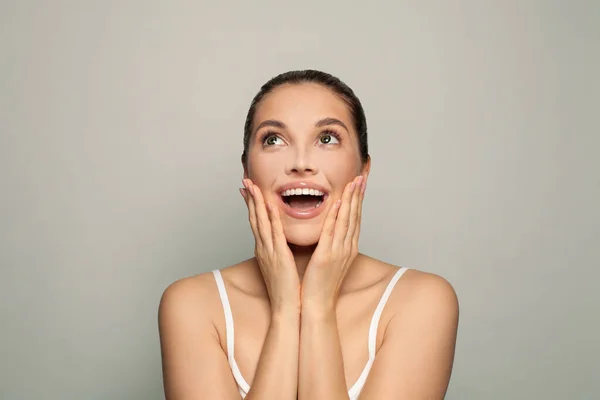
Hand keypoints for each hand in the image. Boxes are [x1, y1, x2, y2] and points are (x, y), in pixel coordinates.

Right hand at [240, 179, 300, 313]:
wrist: (286, 308)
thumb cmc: (286, 289)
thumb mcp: (280, 265)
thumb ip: (279, 251)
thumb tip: (281, 242)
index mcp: (264, 250)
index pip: (256, 223)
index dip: (252, 205)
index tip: (249, 190)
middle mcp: (263, 248)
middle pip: (254, 219)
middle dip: (250, 199)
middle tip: (245, 181)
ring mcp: (269, 252)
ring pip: (261, 222)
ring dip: (257, 203)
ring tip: (253, 187)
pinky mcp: (279, 256)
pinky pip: (274, 234)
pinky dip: (271, 218)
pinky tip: (270, 206)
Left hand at [300, 175, 366, 312]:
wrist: (317, 306)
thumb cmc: (320, 285)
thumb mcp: (329, 261)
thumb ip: (332, 245)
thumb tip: (331, 233)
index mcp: (347, 249)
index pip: (355, 220)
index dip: (358, 201)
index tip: (360, 185)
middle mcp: (347, 248)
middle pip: (355, 217)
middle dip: (358, 196)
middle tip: (361, 177)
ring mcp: (339, 252)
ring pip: (346, 221)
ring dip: (350, 201)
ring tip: (354, 183)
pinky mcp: (326, 257)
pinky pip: (332, 233)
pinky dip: (336, 217)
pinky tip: (338, 204)